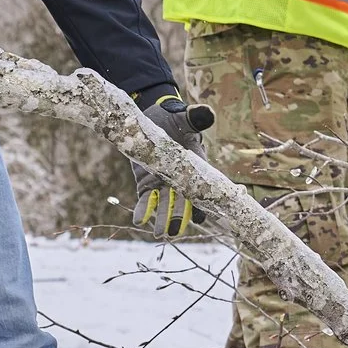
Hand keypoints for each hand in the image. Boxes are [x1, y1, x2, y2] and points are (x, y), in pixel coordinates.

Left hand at [132, 91, 213, 237]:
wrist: (156, 119)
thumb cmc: (176, 120)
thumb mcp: (186, 119)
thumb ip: (196, 118)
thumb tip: (208, 113)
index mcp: (197, 167)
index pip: (202, 189)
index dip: (202, 204)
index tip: (201, 218)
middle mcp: (182, 179)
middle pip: (183, 202)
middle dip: (179, 217)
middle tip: (174, 232)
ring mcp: (164, 182)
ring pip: (165, 205)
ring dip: (162, 219)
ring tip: (159, 234)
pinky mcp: (147, 182)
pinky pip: (147, 199)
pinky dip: (144, 209)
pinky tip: (139, 220)